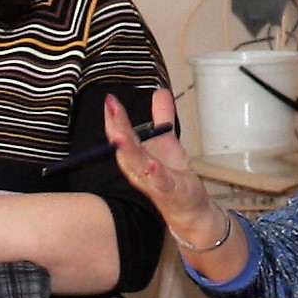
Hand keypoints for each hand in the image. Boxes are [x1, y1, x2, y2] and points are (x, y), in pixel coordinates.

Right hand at [108, 89, 208, 225]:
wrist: (188, 206)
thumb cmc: (172, 176)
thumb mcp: (168, 140)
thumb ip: (163, 116)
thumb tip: (160, 91)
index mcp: (134, 156)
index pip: (119, 134)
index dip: (114, 117)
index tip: (109, 99)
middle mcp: (137, 168)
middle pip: (124, 146)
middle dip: (116, 126)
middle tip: (111, 106)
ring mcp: (151, 180)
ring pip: (136, 163)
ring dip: (128, 150)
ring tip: (121, 136)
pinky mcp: (167, 190)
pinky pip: (159, 181)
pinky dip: (154, 174)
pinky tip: (152, 164)